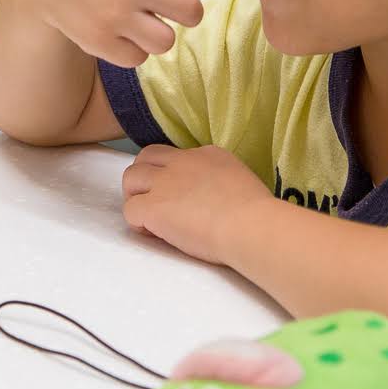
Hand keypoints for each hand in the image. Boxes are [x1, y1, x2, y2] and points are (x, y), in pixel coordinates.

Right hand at [20, 0, 256, 67]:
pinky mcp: (102, 42)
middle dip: (186, 11)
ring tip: (138, 17)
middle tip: (168, 3)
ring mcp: (117, 15)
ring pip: (167, 41)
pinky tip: (118, 30)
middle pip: (191, 12)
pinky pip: (140, 57)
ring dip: (160, 32)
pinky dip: (134, 48)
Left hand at [121, 144, 272, 264]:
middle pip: (145, 157)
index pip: (174, 156)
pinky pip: (130, 210)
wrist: (251, 226)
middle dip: (143, 178)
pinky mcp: (154, 206)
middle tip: (154, 202)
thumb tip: (211, 195)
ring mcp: (165, 182)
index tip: (179, 195)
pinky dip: (138, 223)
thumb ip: (219, 180)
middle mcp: (181, 162)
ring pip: (130, 178)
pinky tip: (155, 233)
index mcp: (206, 154)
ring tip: (150, 218)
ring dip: (135, 197)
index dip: (169, 174)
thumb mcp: (240, 180)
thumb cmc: (256, 214)